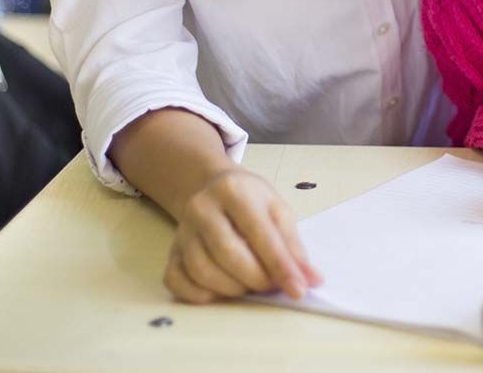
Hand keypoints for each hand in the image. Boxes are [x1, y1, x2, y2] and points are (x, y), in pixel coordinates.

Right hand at [165, 166, 321, 303]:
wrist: (212, 187)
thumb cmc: (250, 199)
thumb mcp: (277, 209)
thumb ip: (293, 245)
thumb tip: (311, 279)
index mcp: (234, 190)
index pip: (260, 233)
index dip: (280, 265)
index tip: (298, 289)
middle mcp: (203, 207)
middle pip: (228, 253)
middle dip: (256, 278)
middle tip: (272, 286)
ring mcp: (183, 230)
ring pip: (203, 271)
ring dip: (233, 289)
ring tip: (251, 285)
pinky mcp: (171, 251)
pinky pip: (178, 281)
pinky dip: (200, 295)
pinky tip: (220, 291)